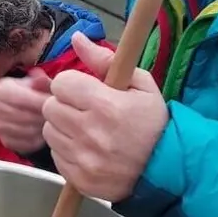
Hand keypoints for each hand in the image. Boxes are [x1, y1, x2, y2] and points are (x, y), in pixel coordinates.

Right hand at [0, 69, 52, 153]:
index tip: (54, 103)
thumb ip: (41, 81)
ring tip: (52, 123)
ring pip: (25, 131)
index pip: (18, 97)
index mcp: (1, 89)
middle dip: (41, 116)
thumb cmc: (34, 94)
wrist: (28, 110)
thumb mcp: (39, 84)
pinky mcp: (6, 141)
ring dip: (41, 128)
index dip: (38, 101)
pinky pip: (25, 143)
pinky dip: (38, 140)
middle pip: (22, 116)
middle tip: (57, 116)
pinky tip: (44, 132)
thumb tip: (40, 79)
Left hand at [41, 33, 168, 200]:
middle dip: (65, 104)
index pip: (61, 83)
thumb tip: (77, 37)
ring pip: (49, 131)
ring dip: (63, 127)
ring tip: (86, 130)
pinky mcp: (79, 178)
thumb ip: (104, 60)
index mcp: (106, 104)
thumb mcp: (140, 85)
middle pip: (50, 107)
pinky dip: (66, 150)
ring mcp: (84, 159)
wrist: (168, 170)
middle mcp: (91, 132)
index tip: (84, 90)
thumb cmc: (153, 123)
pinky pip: (56, 155)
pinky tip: (87, 149)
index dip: (71, 84)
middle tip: (85, 110)